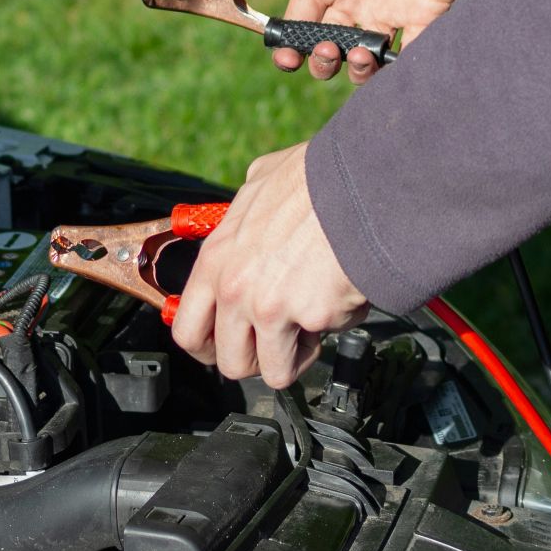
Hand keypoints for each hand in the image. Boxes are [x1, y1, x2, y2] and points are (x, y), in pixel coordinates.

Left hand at [170, 142, 367, 387]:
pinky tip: (342, 291)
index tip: (224, 347)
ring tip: (313, 320)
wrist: (363, 183)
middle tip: (277, 341)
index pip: (187, 330)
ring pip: (276, 371)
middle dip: (257, 360)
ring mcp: (272, 308)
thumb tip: (250, 214)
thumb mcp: (259, 184)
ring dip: (296, 355)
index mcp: (217, 261)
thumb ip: (244, 214)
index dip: (207, 349)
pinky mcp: (313, 317)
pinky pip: (326, 340)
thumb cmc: (316, 179)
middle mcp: (236, 290)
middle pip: (231, 363)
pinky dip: (337, 324)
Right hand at [268, 0, 475, 82]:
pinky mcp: (424, 16)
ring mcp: (389, 9)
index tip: (288, 55)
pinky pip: (407, 57)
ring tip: (360, 53)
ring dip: (353, 70)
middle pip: (324, 49)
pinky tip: (390, 59)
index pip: (297, 20)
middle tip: (329, 49)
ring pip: (361, 60)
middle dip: (319, 62)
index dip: (287, 45)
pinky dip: (396, 71)